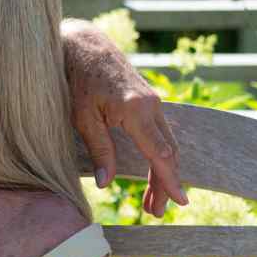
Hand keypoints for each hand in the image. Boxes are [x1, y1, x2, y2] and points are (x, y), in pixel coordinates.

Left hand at [61, 20, 187, 216]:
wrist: (83, 44)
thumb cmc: (77, 78)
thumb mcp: (81, 117)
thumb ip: (98, 149)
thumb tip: (107, 183)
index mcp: (137, 110)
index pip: (160, 154)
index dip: (170, 180)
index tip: (179, 201)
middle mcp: (152, 105)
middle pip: (168, 153)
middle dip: (165, 184)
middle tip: (156, 212)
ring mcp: (153, 101)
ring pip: (166, 144)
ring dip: (162, 172)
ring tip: (153, 202)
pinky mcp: (148, 101)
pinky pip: (160, 133)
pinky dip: (159, 155)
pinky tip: (152, 173)